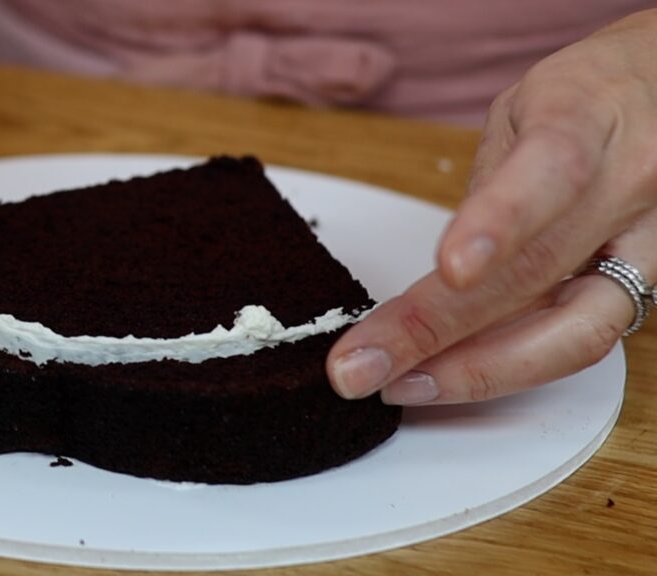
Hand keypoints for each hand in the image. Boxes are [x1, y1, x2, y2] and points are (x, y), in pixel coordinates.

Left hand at [327, 9, 656, 404]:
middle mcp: (629, 186)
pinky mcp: (650, 284)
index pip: (549, 173)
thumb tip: (437, 275)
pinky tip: (450, 376)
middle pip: (536, 271)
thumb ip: (487, 187)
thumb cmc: (586, 97)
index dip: (499, 222)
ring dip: (477, 371)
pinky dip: (510, 365)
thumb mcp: (522, 111)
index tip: (450, 268)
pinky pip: (583, 341)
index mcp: (589, 120)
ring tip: (401, 385)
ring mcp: (649, 244)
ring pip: (573, 331)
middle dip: (436, 328)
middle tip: (361, 365)